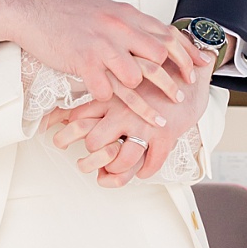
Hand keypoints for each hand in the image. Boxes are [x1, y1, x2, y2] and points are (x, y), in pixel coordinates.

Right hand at [0, 0, 197, 128]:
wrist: (32, 11)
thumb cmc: (66, 13)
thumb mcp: (104, 10)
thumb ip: (127, 22)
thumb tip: (149, 33)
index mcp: (126, 15)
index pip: (167, 34)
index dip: (187, 53)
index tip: (200, 67)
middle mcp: (119, 28)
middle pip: (159, 57)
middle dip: (173, 81)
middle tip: (180, 97)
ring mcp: (101, 45)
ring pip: (136, 78)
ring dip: (145, 99)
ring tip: (155, 116)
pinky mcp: (83, 61)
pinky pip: (105, 90)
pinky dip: (110, 103)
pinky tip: (110, 109)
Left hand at [50, 47, 215, 184]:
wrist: (188, 76)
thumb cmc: (153, 82)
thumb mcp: (120, 84)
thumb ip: (94, 96)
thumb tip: (58, 111)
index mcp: (111, 98)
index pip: (77, 119)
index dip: (64, 136)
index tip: (60, 143)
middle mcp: (123, 111)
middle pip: (94, 143)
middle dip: (91, 158)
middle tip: (92, 162)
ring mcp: (143, 124)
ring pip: (120, 159)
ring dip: (116, 171)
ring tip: (115, 170)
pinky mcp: (165, 135)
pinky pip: (150, 163)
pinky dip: (145, 172)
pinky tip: (142, 171)